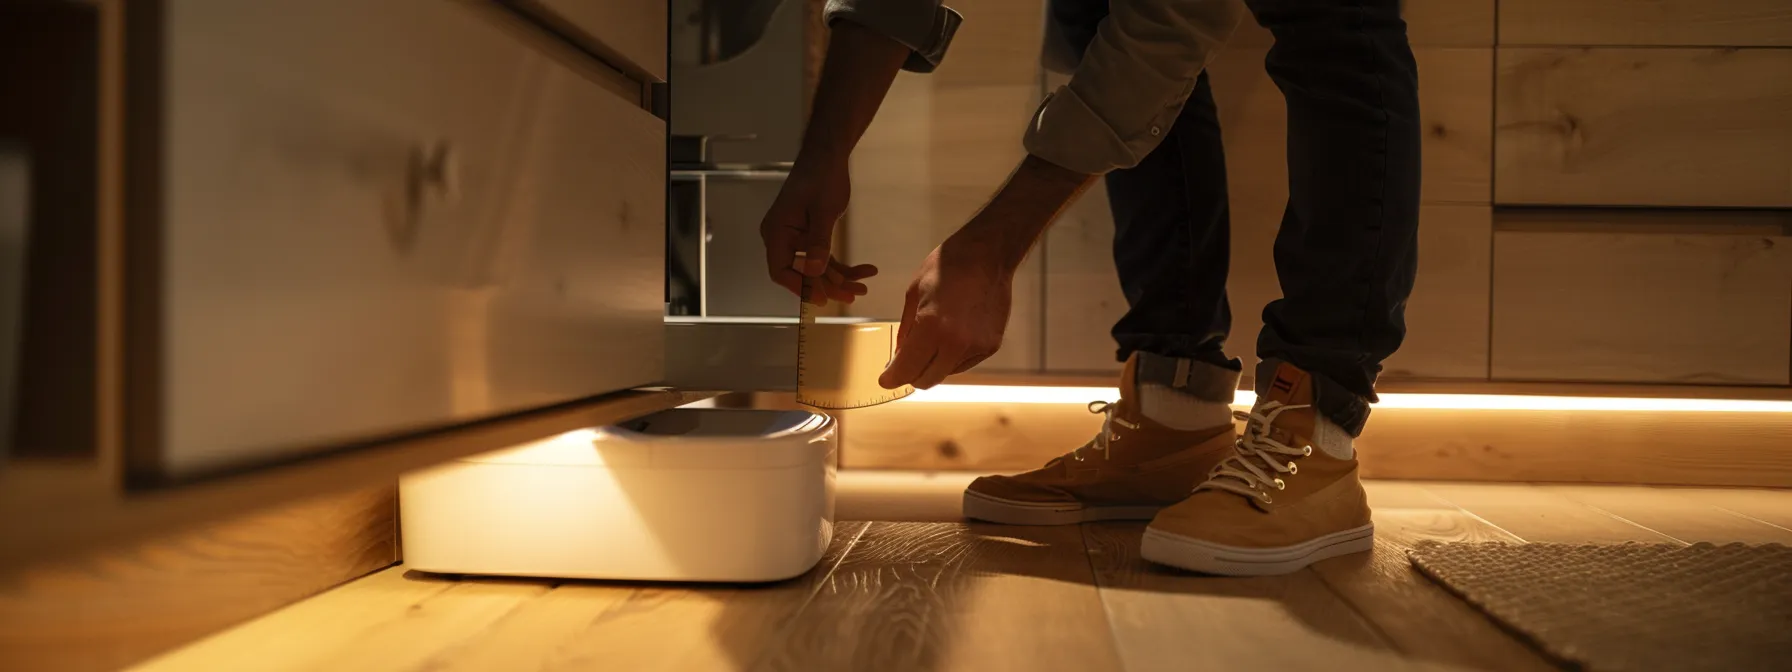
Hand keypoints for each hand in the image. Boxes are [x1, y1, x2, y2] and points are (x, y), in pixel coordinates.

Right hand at [759, 160, 877, 305]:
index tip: (822, 298)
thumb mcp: (823, 212)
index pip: (781, 270)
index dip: (800, 287)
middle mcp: (782, 238)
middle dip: (828, 285)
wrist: (828, 156)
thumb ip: (818, 243)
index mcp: (776, 232)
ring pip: (816, 268)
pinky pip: (824, 258)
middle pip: (802, 273)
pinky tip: (865, 270)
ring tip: (863, 286)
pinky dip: (843, 265)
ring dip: (839, 278)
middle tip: (852, 295)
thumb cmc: (821, 177)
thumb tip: (813, 272)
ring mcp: (796, 238)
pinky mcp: (811, 236)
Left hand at [878, 235, 1012, 389]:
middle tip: (904, 365)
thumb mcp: (913, 295)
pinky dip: (952, 357)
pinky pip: (964, 364)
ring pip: (945, 373)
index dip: (892, 378)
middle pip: (926, 380)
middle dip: (911, 375)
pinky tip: (951, 335)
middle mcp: (956, 342)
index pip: (906, 369)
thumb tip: (898, 358)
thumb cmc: (947, 267)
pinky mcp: (990, 346)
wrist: (987, 254)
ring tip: (932, 340)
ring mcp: (976, 346)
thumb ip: (906, 331)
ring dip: (933, 365)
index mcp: (931, 326)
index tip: (886, 379)